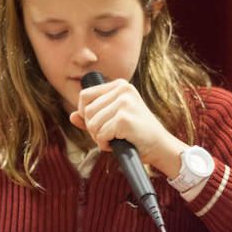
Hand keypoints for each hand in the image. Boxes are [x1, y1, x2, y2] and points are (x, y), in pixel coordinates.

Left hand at [69, 78, 188, 177]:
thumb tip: (72, 116)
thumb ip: (93, 117)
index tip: (96, 124)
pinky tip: (118, 143)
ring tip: (113, 139)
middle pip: (86, 111)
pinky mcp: (124, 119)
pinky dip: (105, 144)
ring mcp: (124, 103)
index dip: (84, 114)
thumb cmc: (136, 133)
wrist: (160, 146)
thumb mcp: (113, 120)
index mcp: (120, 85)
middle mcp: (123, 90)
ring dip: (98, 137)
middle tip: (107, 135)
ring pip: (92, 123)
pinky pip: (101, 134)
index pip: (85, 95)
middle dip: (92, 128)